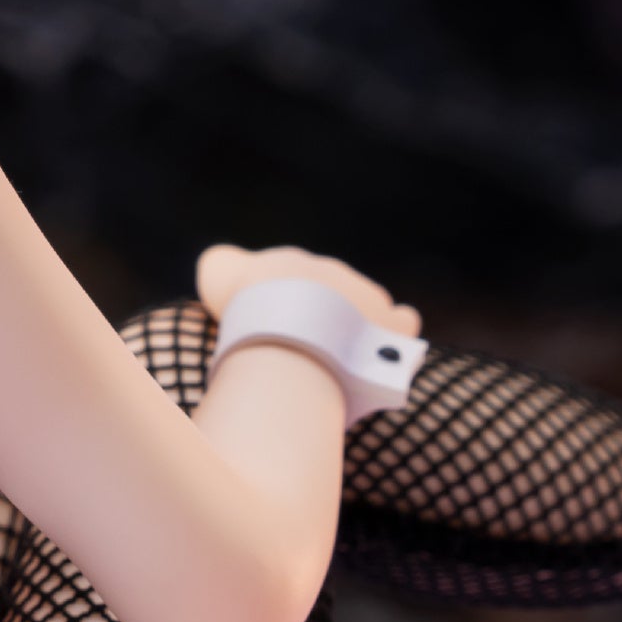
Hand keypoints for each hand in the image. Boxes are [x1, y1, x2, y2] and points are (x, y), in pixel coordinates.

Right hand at [195, 244, 420, 338]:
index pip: (287, 278)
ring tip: (337, 359)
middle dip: (316, 316)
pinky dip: (395, 332)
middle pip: (326, 293)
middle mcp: (333, 270)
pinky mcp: (392, 323)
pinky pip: (402, 321)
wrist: (290, 339)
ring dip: (355, 325)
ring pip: (364, 305)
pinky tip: (379, 350)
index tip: (269, 333)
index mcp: (293, 262)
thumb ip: (220, 264)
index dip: (277, 306)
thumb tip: (222, 261)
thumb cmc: (250, 312)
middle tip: (299, 352)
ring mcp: (366, 296)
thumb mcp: (219, 276)